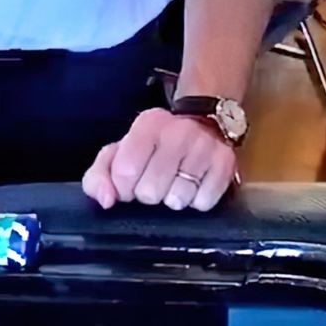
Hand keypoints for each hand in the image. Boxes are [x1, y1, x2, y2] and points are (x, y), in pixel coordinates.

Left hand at [82, 107, 237, 212]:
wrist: (204, 123)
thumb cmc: (155, 146)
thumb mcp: (119, 153)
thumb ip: (98, 177)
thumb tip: (106, 200)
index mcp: (148, 124)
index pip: (124, 174)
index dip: (124, 189)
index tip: (131, 183)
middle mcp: (179, 131)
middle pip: (150, 191)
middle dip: (150, 194)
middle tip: (157, 182)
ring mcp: (205, 146)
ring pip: (178, 199)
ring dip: (175, 198)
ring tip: (177, 182)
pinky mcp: (226, 162)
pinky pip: (204, 202)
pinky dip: (198, 200)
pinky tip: (196, 184)